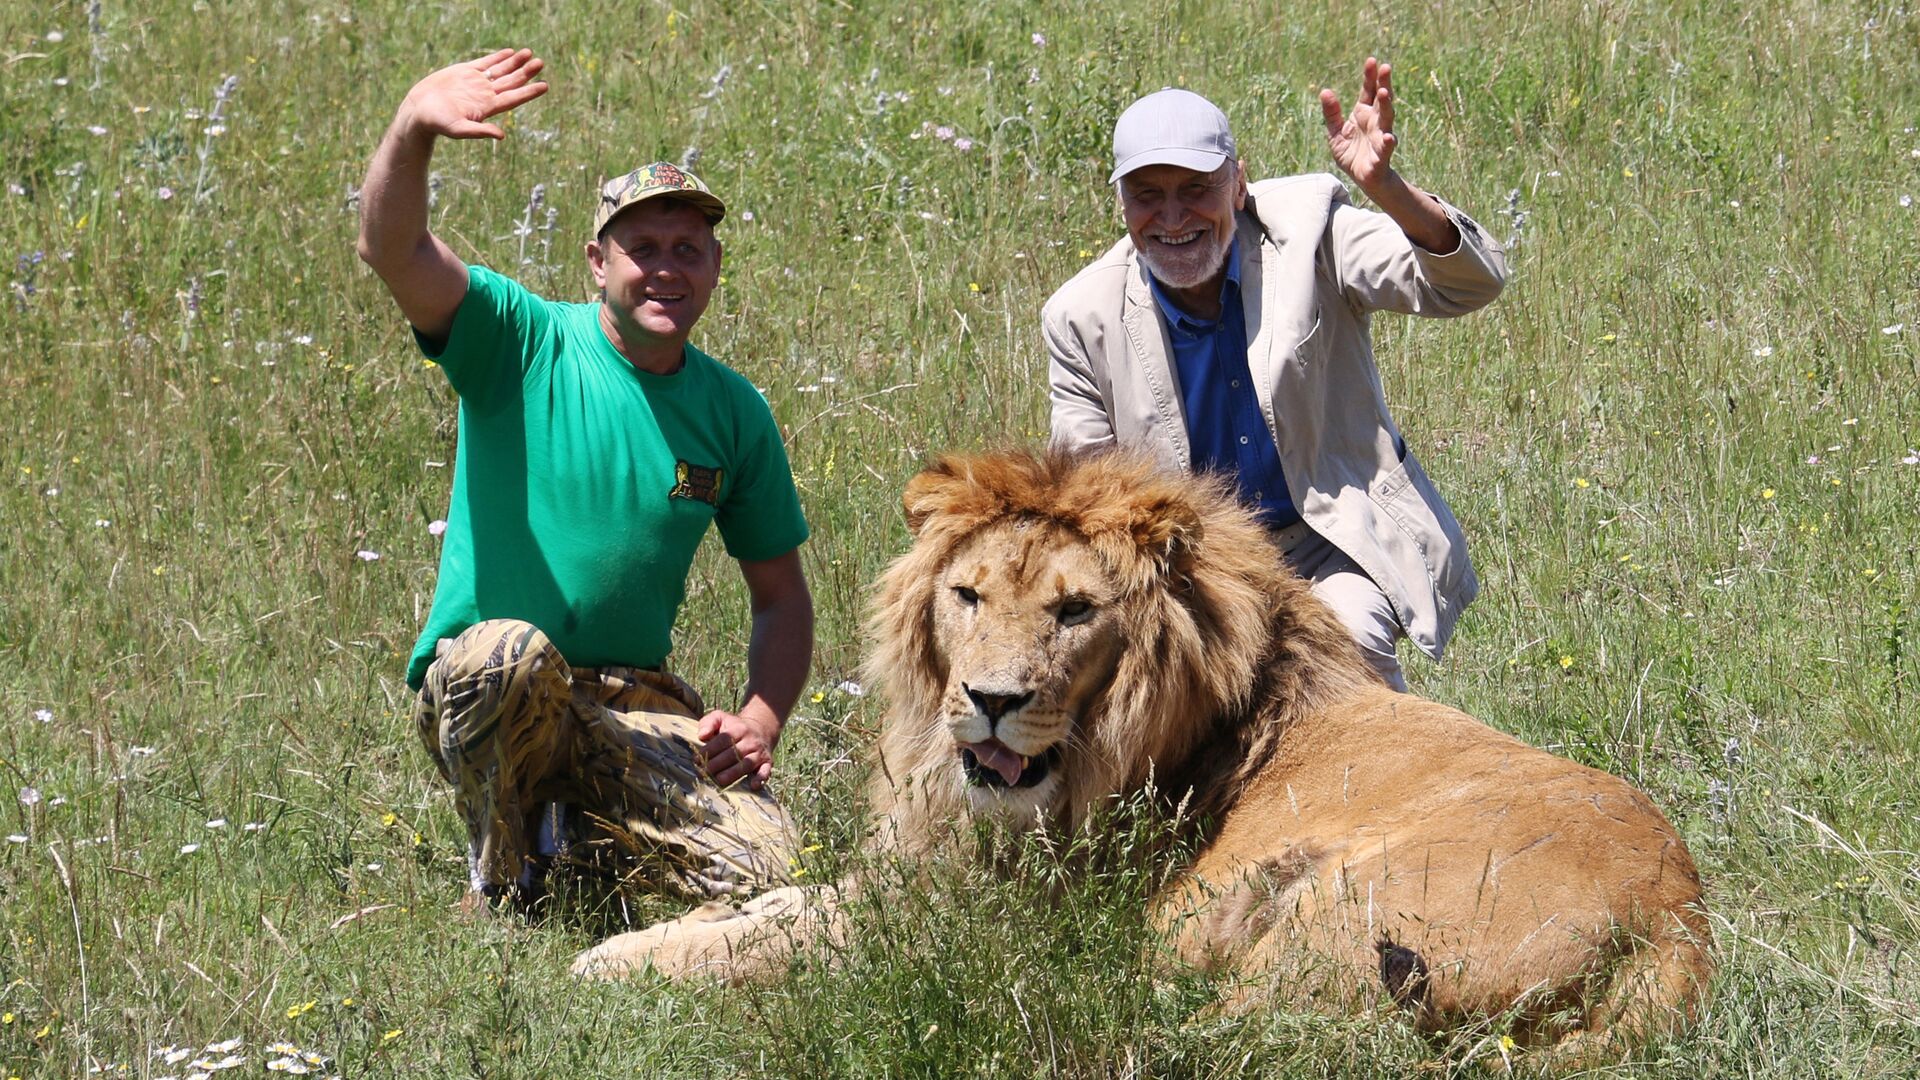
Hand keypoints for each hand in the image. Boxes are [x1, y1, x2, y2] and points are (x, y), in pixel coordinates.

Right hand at [399, 48, 548, 140]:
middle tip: (540, 63)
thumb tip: (501, 136)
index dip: (529, 92)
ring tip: (530, 54)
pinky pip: (485, 63)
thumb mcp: (459, 129)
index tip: (544, 86)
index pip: (513, 99)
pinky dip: (498, 58)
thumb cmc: (437, 123)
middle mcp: (485, 94)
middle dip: (526, 73)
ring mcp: (476, 82)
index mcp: (487, 108)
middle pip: (511, 82)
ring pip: (501, 71)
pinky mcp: (464, 72)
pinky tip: (510, 53)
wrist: (419, 110)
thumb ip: (479, 131)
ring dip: (516, 63)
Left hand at [697, 709, 779, 789]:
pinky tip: (753, 785)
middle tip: (704, 771)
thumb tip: (702, 736)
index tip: (697, 759)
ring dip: (733, 773)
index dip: (710, 750)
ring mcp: (759, 752)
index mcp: (739, 729)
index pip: (723, 740)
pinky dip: (761, 778)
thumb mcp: (720, 718)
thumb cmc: (735, 727)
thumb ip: (708, 723)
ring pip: (746, 764)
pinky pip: (765, 770)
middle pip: (733, 753)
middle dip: (717, 763)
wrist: (762, 728)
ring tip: (720, 780)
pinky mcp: (767, 762)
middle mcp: (750, 741)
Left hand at [1320, 56, 1398, 192]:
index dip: (1370, 76)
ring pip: (1386, 119)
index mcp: (1363, 113)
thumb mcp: (1335, 132)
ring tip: (1385, 93)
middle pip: (1381, 99)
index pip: (1369, 91)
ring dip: (1386, 106)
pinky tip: (1389, 138)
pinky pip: (1385, 148)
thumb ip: (1331, 113)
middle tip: (1385, 67)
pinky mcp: (1381, 156)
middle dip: (1384, 83)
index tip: (1372, 60)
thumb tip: (1324, 91)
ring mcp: (1381, 137)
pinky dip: (1387, 143)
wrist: (1362, 178)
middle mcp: (1376, 122)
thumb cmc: (1351, 153)